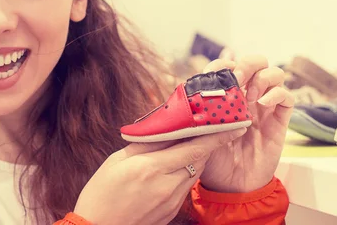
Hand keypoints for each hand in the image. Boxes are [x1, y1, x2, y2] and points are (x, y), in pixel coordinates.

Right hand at [74, 128, 246, 224]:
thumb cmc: (101, 192)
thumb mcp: (118, 160)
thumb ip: (146, 142)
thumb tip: (167, 126)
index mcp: (152, 168)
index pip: (195, 148)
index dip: (217, 136)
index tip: (234, 126)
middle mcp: (167, 186)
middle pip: (199, 160)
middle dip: (206, 144)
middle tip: (211, 128)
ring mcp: (171, 202)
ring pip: (193, 173)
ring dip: (194, 158)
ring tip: (186, 145)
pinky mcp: (171, 212)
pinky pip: (184, 187)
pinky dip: (183, 173)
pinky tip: (171, 168)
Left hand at [199, 55, 293, 192]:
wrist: (231, 186)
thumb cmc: (212, 159)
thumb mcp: (199, 132)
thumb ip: (199, 111)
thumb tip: (192, 88)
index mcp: (227, 95)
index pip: (229, 65)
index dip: (224, 63)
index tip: (216, 73)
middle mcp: (247, 96)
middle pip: (256, 62)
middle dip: (248, 63)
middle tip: (238, 78)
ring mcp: (265, 107)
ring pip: (275, 74)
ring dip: (263, 78)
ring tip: (251, 96)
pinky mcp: (280, 120)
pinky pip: (287, 96)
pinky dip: (277, 93)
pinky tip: (264, 103)